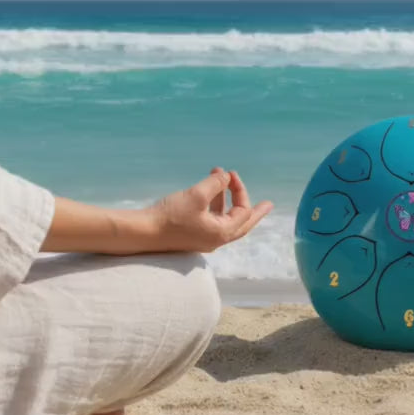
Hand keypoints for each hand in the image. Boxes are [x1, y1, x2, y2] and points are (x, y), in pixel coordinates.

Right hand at [148, 168, 273, 253]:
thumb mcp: (196, 195)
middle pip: (242, 225)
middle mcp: (216, 240)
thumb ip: (215, 184)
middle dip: (255, 212)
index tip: (230, 174)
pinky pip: (212, 220)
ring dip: (226, 200)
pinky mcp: (192, 236)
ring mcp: (203, 239)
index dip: (240, 190)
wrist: (144, 232)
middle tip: (268, 205)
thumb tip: (226, 177)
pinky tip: (208, 193)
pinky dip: (214, 205)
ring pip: (224, 220)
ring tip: (223, 180)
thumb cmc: (171, 215)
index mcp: (222, 233)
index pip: (242, 212)